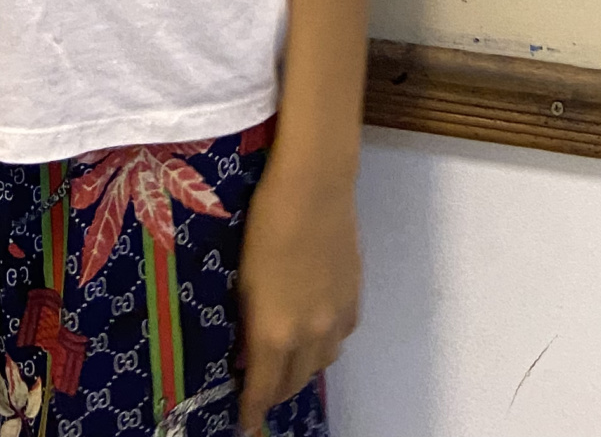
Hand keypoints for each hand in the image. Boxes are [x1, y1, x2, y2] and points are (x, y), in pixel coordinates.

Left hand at [234, 151, 359, 431]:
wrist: (314, 187)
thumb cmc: (265, 225)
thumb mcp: (244, 281)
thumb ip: (250, 324)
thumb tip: (249, 351)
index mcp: (275, 332)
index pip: (264, 390)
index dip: (253, 412)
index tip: (246, 425)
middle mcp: (310, 335)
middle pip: (295, 382)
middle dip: (276, 389)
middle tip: (261, 385)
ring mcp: (337, 317)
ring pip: (322, 362)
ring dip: (303, 366)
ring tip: (288, 355)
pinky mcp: (355, 297)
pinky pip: (341, 335)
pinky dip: (326, 340)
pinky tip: (315, 325)